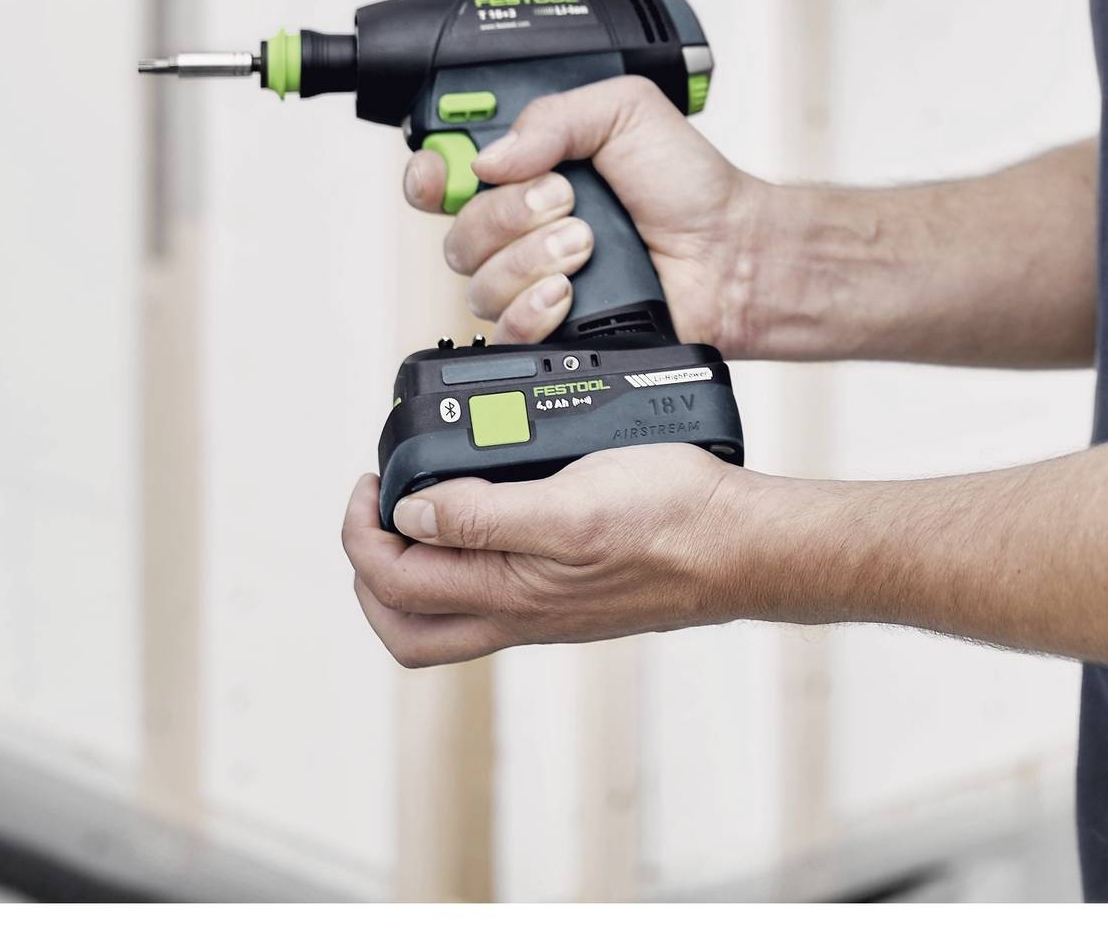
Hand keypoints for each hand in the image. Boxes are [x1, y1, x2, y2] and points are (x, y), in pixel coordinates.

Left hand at [340, 448, 744, 666]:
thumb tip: (409, 518)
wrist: (743, 544)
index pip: (395, 584)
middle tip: (377, 509)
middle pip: (408, 625)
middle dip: (371, 571)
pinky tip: (487, 513)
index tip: (372, 482)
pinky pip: (494, 595)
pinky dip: (466, 561)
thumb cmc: (672, 521)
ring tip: (419, 510)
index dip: (363, 534)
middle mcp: (520, 614)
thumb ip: (485, 517)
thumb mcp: (571, 503)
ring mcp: (547, 610)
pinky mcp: (573, 594)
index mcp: (508, 595)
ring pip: (448, 616)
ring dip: (413, 572)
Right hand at [405, 75, 762, 349]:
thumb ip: (554, 117)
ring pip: (477, 282)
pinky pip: (503, 331)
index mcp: (528, 169)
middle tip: (567, 200)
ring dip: (531, 259)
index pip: (445, 175)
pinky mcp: (551, 327)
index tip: (441, 176)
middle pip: (456, 231)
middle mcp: (520, 226)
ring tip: (588, 245)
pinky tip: (567, 293)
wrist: (729, 250)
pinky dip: (532, 309)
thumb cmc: (687, 182)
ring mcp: (533, 279)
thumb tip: (489, 157)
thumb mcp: (626, 111)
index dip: (429, 177)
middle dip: (508, 214)